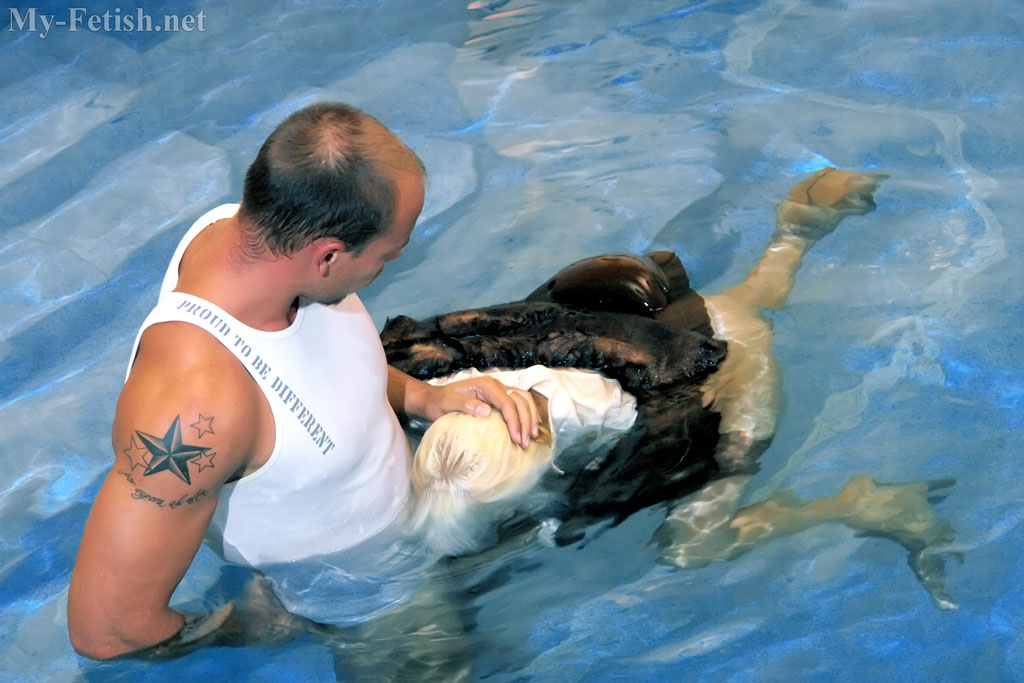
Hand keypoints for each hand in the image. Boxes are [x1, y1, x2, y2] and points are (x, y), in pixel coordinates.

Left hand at [424, 377, 539, 447]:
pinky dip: (528, 413)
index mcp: (486, 385)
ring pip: (524, 400)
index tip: (517, 439)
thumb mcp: (448, 403)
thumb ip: (466, 405)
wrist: (433, 398)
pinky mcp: (498, 397)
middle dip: (526, 422)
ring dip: (531, 417)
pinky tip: (531, 426)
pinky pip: (519, 402)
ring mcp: (499, 390)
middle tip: (525, 443)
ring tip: (532, 436)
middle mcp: (496, 385)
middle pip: (520, 401)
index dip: (515, 421)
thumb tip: (486, 412)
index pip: (508, 403)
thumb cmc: (439, 402)